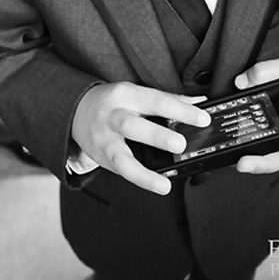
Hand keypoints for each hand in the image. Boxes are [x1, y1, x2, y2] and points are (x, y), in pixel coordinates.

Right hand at [72, 82, 209, 195]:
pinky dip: (139, 179)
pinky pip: (119, 171)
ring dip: (143, 172)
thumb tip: (198, 103)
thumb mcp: (136, 94)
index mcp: (126, 94)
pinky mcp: (102, 157)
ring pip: (121, 156)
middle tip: (180, 145)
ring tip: (164, 183)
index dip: (181, 109)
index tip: (203, 118)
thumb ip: (165, 100)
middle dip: (157, 136)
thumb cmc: (113, 102)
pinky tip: (156, 185)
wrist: (76, 110)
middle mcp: (112, 116)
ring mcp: (104, 138)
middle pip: (132, 125)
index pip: (156, 100)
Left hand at [232, 58, 278, 173]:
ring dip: (251, 164)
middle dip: (264, 163)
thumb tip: (242, 82)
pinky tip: (227, 153)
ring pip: (264, 162)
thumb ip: (270, 70)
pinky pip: (247, 155)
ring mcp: (275, 148)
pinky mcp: (256, 148)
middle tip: (246, 162)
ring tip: (237, 162)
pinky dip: (236, 155)